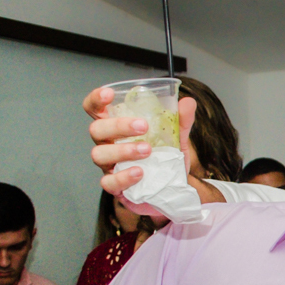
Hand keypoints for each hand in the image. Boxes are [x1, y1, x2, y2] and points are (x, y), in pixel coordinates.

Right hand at [83, 85, 196, 210]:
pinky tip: (140, 172)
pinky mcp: (115, 187)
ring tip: (147, 150)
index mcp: (116, 128)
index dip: (97, 99)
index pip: (96, 109)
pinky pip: (109, 182)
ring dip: (123, 150)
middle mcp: (107, 144)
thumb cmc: (164, 159)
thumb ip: (180, 121)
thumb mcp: (176, 139)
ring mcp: (109, 166)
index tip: (110, 94)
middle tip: (143, 126)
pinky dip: (124, 176)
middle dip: (118, 125)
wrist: (171, 191)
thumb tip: (188, 102)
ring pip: (99, 155)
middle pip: (97, 130)